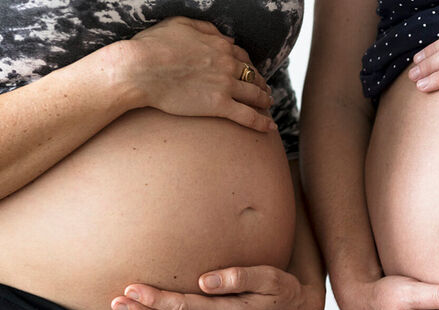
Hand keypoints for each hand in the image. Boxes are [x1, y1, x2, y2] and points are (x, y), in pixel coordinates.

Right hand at [119, 16, 275, 130]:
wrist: (139, 69)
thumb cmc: (152, 46)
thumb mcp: (180, 24)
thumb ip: (207, 29)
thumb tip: (228, 38)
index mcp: (219, 45)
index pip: (242, 56)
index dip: (249, 65)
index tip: (250, 72)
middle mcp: (227, 64)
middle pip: (253, 75)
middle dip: (261, 83)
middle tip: (264, 90)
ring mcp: (225, 85)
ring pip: (255, 95)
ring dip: (265, 100)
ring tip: (268, 105)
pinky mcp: (219, 106)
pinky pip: (247, 116)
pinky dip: (262, 122)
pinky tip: (270, 127)